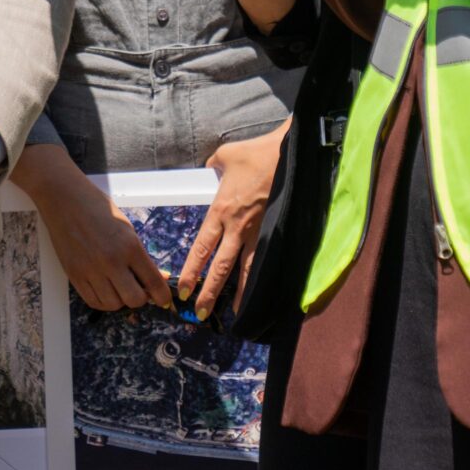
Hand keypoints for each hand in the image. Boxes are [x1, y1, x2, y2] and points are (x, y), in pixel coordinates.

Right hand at [15, 144, 170, 311]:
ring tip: (119, 287)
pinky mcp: (74, 275)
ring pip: (114, 304)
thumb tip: (159, 277)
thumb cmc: (97, 207)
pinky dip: (103, 301)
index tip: (163, 299)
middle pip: (135, 299)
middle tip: (138, 289)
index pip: (153, 282)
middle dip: (141, 298)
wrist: (64, 199)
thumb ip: (140, 254)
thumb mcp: (126, 227)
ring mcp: (91, 270)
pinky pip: (93, 301)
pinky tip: (105, 290)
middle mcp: (111, 261)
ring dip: (120, 300)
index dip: (162, 296)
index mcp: (129, 246)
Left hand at [180, 127, 283, 318]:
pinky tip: (261, 292)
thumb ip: (211, 167)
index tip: (183, 289)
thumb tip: (209, 169)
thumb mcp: (223, 156)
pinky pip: (265, 259)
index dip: (191, 271)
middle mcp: (237, 226)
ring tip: (235, 315)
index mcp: (220, 210)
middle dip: (209, 291)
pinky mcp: (275, 230)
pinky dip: (262, 277)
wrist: (286, 154)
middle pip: (220, 266)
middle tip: (199, 312)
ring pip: (245, 269)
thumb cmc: (253, 154)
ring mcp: (258, 231)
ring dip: (239, 294)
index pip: (202, 248)